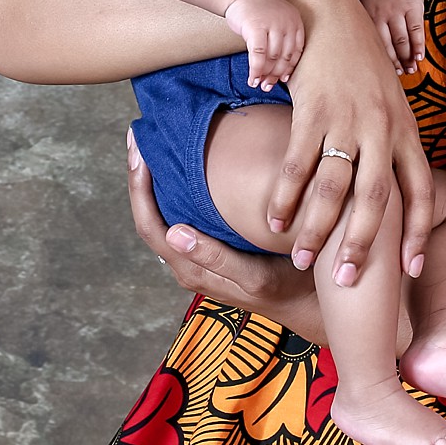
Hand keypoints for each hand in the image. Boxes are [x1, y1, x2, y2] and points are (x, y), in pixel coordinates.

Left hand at [128, 130, 320, 339]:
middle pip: (150, 218)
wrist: (306, 305)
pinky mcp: (209, 251)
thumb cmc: (285, 288)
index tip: (139, 152)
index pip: (150, 226)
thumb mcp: (253, 276)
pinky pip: (182, 218)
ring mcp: (197, 258)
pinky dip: (175, 191)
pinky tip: (183, 171)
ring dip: (155, 184)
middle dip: (141, 178)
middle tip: (139, 139)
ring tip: (154, 150)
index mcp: (191, 269)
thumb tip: (173, 231)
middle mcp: (187, 264)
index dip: (139, 188)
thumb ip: (214, 257)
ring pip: (164, 217)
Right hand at [223, 0, 303, 90]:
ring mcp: (272, 24)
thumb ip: (281, 40)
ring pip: (272, 58)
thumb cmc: (258, 11)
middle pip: (284, 56)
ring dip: (264, 74)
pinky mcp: (256, 27)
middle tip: (267, 86)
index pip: (297, 51)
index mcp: (295, 21)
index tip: (282, 79)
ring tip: (258, 83)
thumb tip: (280, 72)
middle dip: (275, 74)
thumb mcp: (277, 21)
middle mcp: (287, 22)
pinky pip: (258, 54)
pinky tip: (252, 78)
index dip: (290, 67)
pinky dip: (255, 69)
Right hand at [264, 0, 434, 281]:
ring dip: (317, 228)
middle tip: (349, 280)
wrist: (327, 12)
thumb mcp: (387, 102)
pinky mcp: (314, 109)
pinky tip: (274, 219)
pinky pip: (298, 162)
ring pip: (335, 187)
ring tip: (302, 259)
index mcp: (405, 130)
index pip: (421, 189)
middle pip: (377, 198)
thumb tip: (388, 186)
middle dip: (363, 243)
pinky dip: (286, 195)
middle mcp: (382, 128)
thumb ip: (390, 142)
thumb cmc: (356, 63)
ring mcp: (348, 119)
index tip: (409, 269)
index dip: (416, 231)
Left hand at [361, 0, 427, 74]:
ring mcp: (399, 10)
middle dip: (394, 61)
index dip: (379, 59)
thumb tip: (364, 50)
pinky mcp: (414, 6)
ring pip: (403, 39)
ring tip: (411, 69)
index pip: (372, 42)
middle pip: (388, 44)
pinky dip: (418, 45)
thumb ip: (365, 23)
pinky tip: (420, 57)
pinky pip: (416, 30)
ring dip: (407, 57)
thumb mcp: (366, 3)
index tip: (382, 73)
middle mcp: (382, 13)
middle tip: (399, 74)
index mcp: (367, 14)